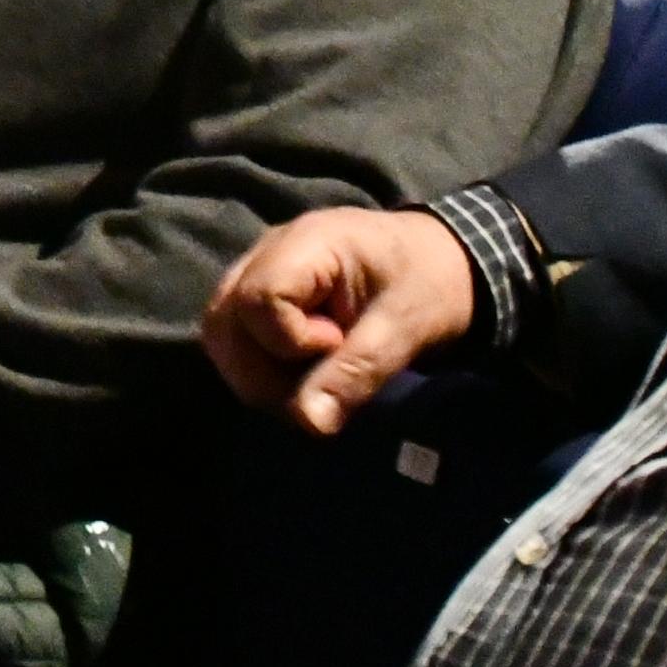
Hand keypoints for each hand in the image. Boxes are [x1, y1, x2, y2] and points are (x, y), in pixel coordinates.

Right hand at [201, 206, 481, 435]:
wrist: (447, 261)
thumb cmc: (431, 285)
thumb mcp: (406, 329)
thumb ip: (356, 373)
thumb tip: (308, 424)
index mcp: (308, 243)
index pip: (258, 298)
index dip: (289, 341)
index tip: (338, 347)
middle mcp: (268, 250)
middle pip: (224, 318)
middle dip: (263, 370)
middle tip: (319, 382)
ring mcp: (258, 269)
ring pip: (219, 331)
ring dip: (254, 373)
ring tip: (306, 381)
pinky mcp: (261, 292)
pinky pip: (232, 334)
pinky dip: (255, 365)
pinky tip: (295, 373)